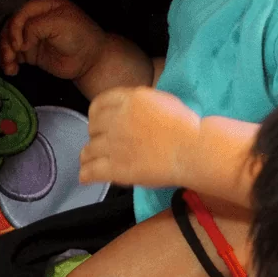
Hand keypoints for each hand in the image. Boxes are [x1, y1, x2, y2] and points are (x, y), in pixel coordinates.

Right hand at [0, 0, 106, 80]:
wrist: (91, 60)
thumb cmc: (80, 36)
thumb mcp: (59, 24)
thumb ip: (36, 27)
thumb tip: (20, 41)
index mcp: (43, 5)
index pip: (20, 12)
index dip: (14, 27)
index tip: (18, 44)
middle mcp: (35, 19)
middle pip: (10, 26)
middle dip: (6, 42)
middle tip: (9, 57)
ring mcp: (31, 36)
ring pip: (8, 41)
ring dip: (5, 53)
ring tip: (9, 67)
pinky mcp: (30, 52)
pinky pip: (13, 55)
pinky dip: (8, 62)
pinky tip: (12, 70)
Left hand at [80, 87, 202, 187]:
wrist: (192, 149)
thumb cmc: (185, 125)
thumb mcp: (160, 100)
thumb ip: (139, 102)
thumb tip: (129, 107)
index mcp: (128, 100)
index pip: (98, 104)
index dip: (95, 114)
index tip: (98, 121)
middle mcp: (117, 120)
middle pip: (92, 127)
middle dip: (95, 134)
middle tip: (101, 143)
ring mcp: (114, 145)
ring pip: (89, 149)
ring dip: (88, 155)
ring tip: (89, 161)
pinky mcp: (116, 168)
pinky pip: (92, 171)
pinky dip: (86, 174)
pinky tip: (85, 176)